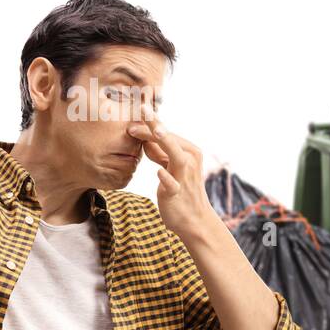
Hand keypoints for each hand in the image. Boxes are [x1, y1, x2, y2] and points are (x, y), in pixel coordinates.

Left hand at [126, 115, 215, 242]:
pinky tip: (159, 172)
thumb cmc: (181, 192)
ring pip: (175, 156)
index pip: (166, 134)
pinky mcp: (177, 194)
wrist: (194, 220)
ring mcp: (184, 177)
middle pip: (169, 139)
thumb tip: (145, 139)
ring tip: (155, 131)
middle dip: (154, 125)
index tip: (135, 111)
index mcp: (189, 152)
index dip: (150, 123)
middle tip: (141, 109)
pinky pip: (172, 184)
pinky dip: (166, 178)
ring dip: (165, 142)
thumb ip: (159, 153)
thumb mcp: (170, 168)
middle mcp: (189, 160)